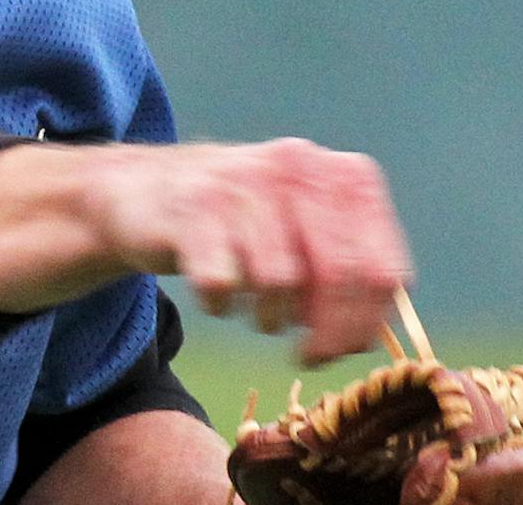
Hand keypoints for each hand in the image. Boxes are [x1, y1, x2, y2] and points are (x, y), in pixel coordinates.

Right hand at [0, 138, 410, 365]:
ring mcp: (239, 185)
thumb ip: (348, 260)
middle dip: (329, 332)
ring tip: (258, 311)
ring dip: (272, 315)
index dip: (368, 320)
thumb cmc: (234, 219)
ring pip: (281, 283)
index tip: (347, 348)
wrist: (136, 190)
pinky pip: (224, 284)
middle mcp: (291, 167)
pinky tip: (218, 295)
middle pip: (338, 277)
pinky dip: (223, 303)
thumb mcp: (301, 222)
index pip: (378, 264)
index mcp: (333, 171)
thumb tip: (385, 329)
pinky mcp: (189, 211)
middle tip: (309, 354)